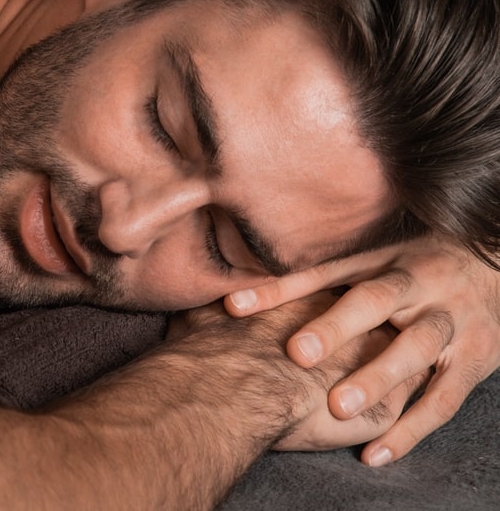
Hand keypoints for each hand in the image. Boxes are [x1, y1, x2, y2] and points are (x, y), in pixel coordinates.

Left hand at [224, 237, 499, 464]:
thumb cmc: (418, 267)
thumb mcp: (376, 262)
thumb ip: (318, 279)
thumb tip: (239, 297)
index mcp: (385, 259)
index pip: (325, 271)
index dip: (281, 288)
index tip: (236, 307)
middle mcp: (419, 285)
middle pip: (375, 300)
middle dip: (336, 327)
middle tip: (297, 354)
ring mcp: (452, 322)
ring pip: (414, 350)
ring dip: (376, 379)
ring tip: (337, 409)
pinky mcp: (476, 360)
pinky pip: (444, 399)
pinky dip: (410, 429)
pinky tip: (375, 453)